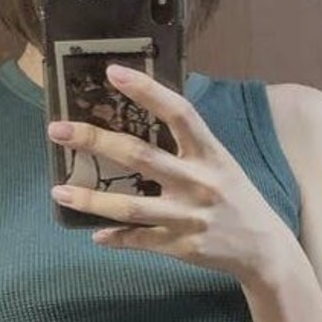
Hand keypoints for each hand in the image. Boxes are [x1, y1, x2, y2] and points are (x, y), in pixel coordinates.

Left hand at [47, 63, 291, 283]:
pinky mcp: (180, 246)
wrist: (263, 248)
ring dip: (91, 199)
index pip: (178, 112)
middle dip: (95, 141)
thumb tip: (144, 112)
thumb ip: (187, 143)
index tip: (112, 72)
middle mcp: (198, 182)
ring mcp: (188, 216)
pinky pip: (140, 240)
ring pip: (130, 206)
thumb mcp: (220, 162)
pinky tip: (94, 234)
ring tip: (59, 190)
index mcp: (210, 153)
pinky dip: (115, 238)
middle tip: (58, 130)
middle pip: (139, 156)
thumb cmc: (236, 197)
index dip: (147, 90)